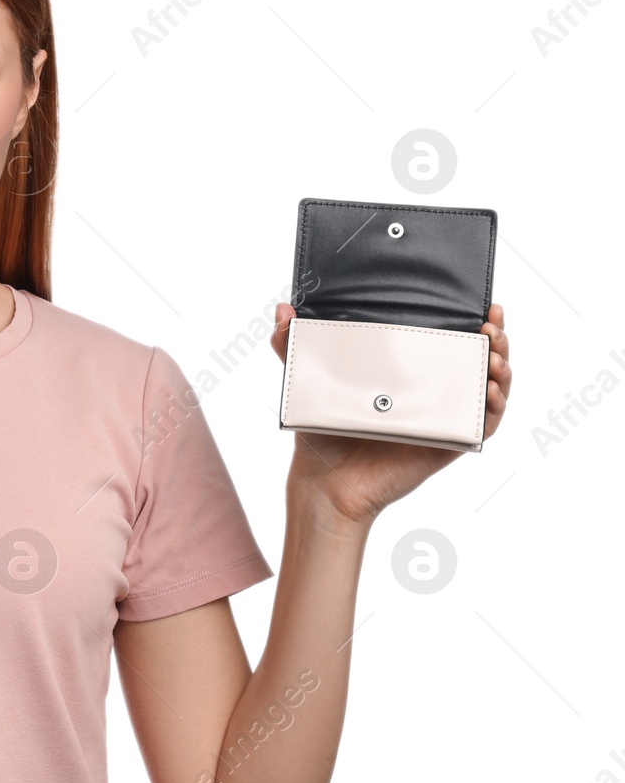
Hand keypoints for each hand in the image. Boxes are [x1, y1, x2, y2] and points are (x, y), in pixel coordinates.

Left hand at [270, 302, 511, 523]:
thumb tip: (281, 310)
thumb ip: (292, 345)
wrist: (324, 479)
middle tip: (492, 323)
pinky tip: (487, 391)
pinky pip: (482, 426)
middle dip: (497, 339)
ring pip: (490, 390)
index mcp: (409, 373)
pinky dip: (494, 408)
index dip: (474, 322)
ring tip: (494, 354)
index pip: (451, 341)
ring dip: (502, 369)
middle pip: (479, 361)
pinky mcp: (447, 444)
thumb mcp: (309, 381)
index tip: (483, 304)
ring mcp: (443, 418)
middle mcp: (432, 393)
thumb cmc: (322, 432)